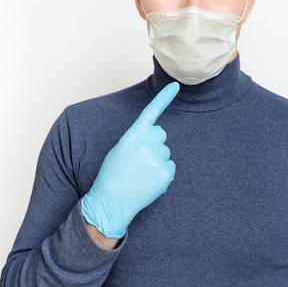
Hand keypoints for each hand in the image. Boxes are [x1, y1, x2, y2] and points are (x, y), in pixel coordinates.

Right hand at [81, 82, 179, 238]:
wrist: (112, 201)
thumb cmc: (112, 175)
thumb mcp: (119, 149)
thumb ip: (137, 139)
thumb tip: (156, 138)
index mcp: (132, 135)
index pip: (150, 112)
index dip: (164, 97)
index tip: (175, 85)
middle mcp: (147, 143)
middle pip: (161, 134)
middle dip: (154, 143)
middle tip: (140, 159)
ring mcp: (157, 158)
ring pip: (165, 152)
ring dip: (157, 160)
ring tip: (141, 174)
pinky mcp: (166, 173)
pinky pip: (170, 167)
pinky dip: (162, 173)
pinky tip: (148, 181)